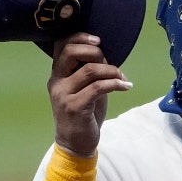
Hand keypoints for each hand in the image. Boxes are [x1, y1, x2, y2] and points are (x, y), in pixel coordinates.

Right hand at [47, 32, 132, 157]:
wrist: (75, 143)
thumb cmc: (83, 112)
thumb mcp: (85, 87)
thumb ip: (90, 70)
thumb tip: (106, 54)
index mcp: (58, 73)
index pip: (61, 45)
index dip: (79, 37)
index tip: (98, 41)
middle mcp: (56, 81)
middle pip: (70, 52)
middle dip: (94, 51)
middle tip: (109, 61)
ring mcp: (63, 94)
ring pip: (89, 70)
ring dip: (111, 71)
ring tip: (122, 78)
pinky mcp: (74, 107)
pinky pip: (98, 87)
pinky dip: (115, 84)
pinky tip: (125, 86)